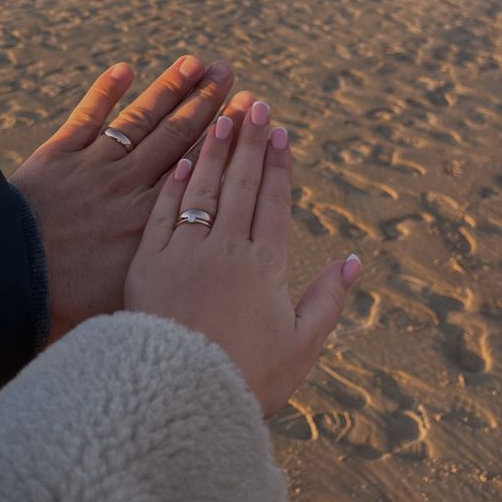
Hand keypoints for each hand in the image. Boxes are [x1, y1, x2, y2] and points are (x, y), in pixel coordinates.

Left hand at [10, 55, 253, 343]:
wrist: (5, 275)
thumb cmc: (61, 300)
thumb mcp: (123, 301)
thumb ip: (157, 279)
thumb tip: (187, 279)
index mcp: (149, 220)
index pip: (195, 168)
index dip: (223, 138)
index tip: (245, 113)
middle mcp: (128, 185)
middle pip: (175, 135)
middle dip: (205, 101)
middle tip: (229, 74)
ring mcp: (93, 166)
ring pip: (139, 120)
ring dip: (169, 88)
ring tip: (195, 62)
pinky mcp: (59, 156)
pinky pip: (88, 117)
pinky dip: (105, 92)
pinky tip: (124, 68)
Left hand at [124, 100, 361, 417]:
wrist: (179, 397)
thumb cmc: (247, 378)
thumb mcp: (302, 347)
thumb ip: (328, 300)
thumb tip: (353, 260)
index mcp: (265, 267)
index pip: (274, 203)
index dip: (278, 165)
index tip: (280, 132)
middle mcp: (226, 250)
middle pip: (240, 185)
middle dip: (249, 142)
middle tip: (254, 104)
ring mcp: (185, 253)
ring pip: (203, 190)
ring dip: (213, 151)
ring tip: (221, 117)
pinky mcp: (148, 264)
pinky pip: (163, 214)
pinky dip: (174, 187)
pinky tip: (181, 162)